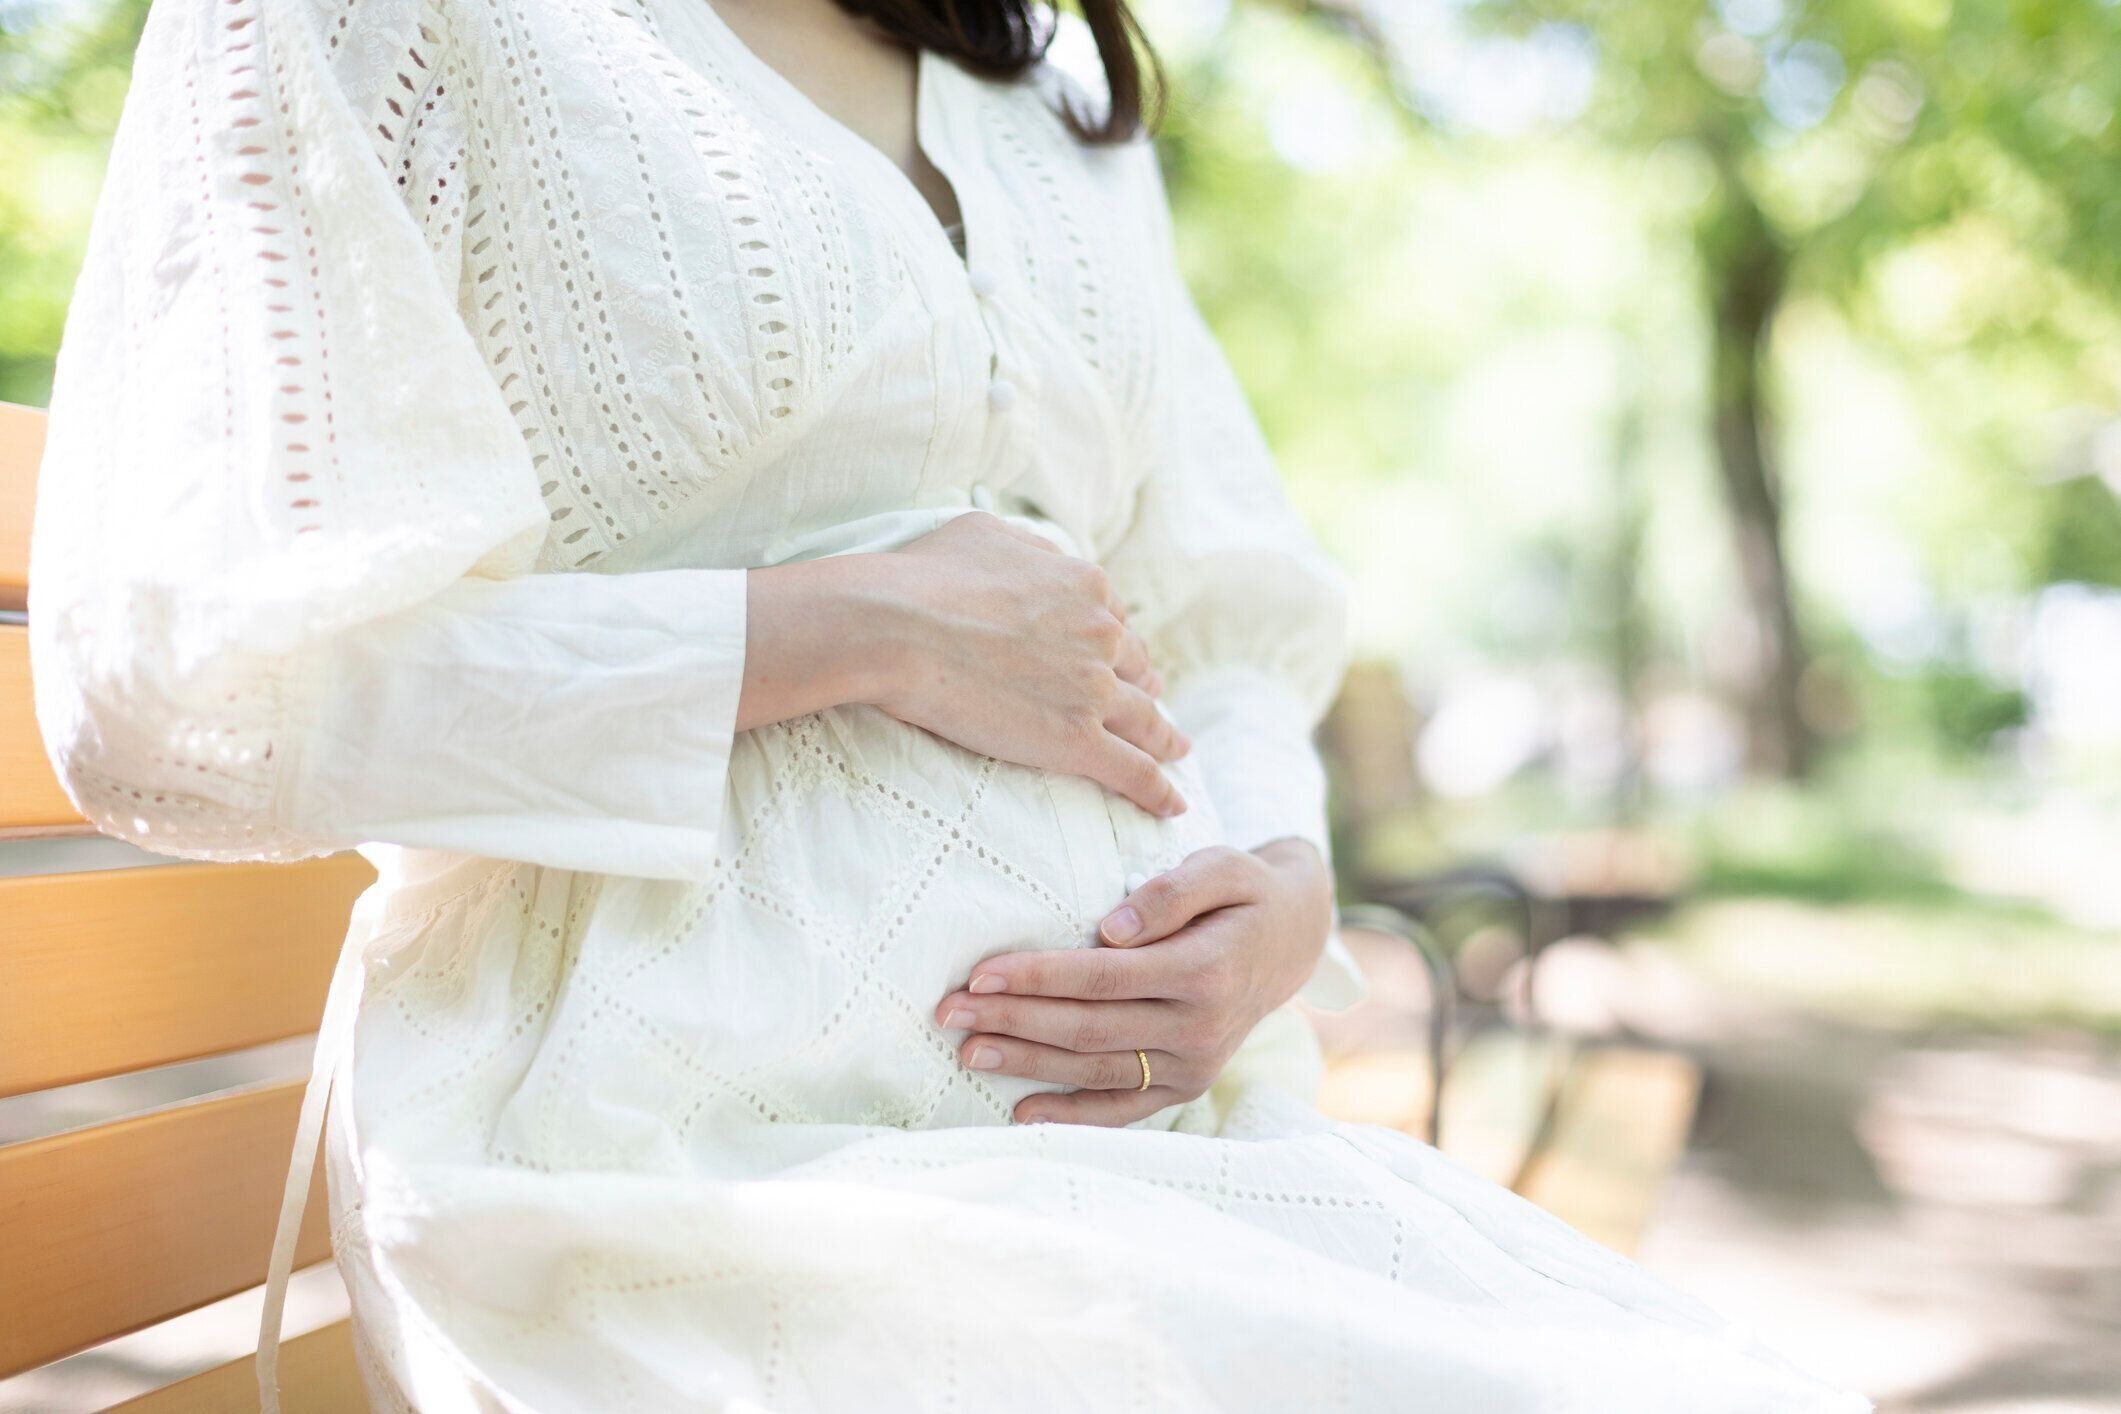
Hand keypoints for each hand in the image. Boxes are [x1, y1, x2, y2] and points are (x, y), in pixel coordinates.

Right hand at [858, 512, 1188, 816]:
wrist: (896, 629)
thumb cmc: (926, 577)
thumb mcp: (987, 533)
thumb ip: (1029, 548)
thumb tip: (1046, 558)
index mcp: (1084, 586)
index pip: (1114, 618)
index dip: (1116, 640)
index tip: (1120, 656)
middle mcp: (1101, 634)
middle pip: (1134, 666)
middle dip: (1144, 684)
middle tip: (1152, 701)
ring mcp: (1093, 690)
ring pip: (1145, 719)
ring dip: (1165, 736)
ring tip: (1177, 750)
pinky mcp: (1077, 740)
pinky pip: (1133, 770)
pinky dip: (1158, 790)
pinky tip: (1173, 806)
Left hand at [932, 840, 1333, 1125]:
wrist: (1291, 941)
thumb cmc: (1242, 894)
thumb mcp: (1222, 868)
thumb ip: (1170, 893)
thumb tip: (1113, 928)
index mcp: (1205, 971)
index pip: (1103, 977)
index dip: (1039, 977)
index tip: (981, 971)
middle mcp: (1201, 1028)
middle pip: (1088, 1028)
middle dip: (1013, 1020)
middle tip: (948, 1011)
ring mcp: (1194, 1065)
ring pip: (1096, 1070)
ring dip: (1027, 1064)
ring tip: (967, 1051)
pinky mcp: (1186, 1085)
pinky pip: (1123, 1108)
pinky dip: (1072, 1114)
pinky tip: (1021, 1112)